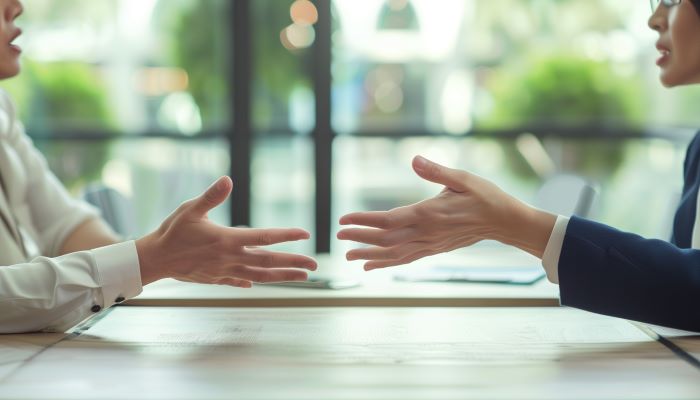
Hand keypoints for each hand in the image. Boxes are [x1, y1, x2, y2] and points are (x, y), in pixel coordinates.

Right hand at [136, 177, 316, 287]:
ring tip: (302, 278)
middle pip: (268, 261)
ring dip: (282, 276)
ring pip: (260, 276)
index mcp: (227, 240)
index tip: (304, 234)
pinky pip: (239, 282)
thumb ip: (211, 196)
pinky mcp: (216, 279)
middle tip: (315, 266)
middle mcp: (230, 259)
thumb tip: (228, 180)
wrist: (154, 259)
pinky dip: (253, 281)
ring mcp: (225, 272)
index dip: (286, 235)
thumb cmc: (172, 231)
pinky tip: (259, 283)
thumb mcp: (190, 209)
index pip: (263, 237)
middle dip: (293, 263)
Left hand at [337, 156, 554, 269]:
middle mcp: (426, 233)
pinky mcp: (434, 250)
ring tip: (349, 257)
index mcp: (428, 214)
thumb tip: (414, 160)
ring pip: (393, 255)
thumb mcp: (462, 178)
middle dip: (360, 239)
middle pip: (385, 240)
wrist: (504, 222)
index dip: (363, 221)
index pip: (387, 220)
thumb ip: (435, 171)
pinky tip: (372, 266)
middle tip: (338, 236)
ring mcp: (430, 245)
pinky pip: (405, 260)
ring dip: (370, 256)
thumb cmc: (484, 196)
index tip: (343, 220)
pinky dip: (386, 264)